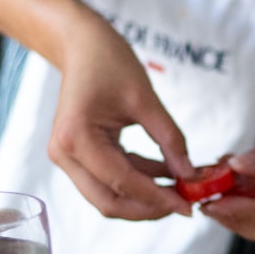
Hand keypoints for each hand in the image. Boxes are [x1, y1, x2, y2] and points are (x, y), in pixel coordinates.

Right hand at [47, 12, 193, 219]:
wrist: (80, 45)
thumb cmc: (109, 62)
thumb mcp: (146, 99)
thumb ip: (170, 140)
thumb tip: (191, 175)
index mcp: (76, 137)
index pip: (122, 182)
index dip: (157, 199)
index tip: (188, 206)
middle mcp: (64, 154)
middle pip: (108, 201)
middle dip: (148, 208)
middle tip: (184, 205)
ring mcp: (67, 158)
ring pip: (107, 196)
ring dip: (144, 197)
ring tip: (180, 188)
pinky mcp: (76, 156)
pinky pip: (108, 180)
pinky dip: (136, 181)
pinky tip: (164, 174)